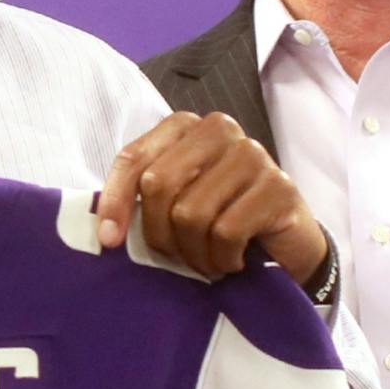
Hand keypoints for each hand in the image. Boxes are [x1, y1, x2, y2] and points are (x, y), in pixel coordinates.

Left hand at [97, 111, 327, 283]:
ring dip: (193, 252)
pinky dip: (221, 259)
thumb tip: (104, 230)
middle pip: (159, 185)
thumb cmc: (221, 219)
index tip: (108, 240)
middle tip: (175, 255)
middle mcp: (219, 130)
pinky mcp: (279, 186)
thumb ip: (142, 199)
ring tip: (205, 260)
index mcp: (185, 127)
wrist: (285, 244)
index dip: (115, 201)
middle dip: (159, 233)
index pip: (134, 158)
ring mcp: (253, 155)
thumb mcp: (174, 203)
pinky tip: (231, 261)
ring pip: (191, 213)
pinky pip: (226, 232)